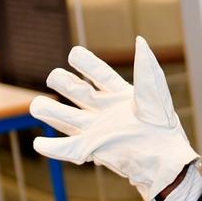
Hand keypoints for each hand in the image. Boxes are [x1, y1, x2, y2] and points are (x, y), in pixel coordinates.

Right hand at [31, 36, 199, 200]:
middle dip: (62, 82)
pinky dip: (51, 148)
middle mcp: (105, 110)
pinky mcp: (91, 149)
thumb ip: (146, 70)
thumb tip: (140, 41)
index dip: (85, 62)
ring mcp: (96, 129)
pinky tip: (39, 144)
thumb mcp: (155, 96)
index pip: (99, 73)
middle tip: (56, 78)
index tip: (75, 54)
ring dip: (48, 110)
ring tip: (37, 106)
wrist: (164, 160)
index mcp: (120, 95)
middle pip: (75, 90)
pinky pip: (66, 148)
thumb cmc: (163, 128)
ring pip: (65, 116)